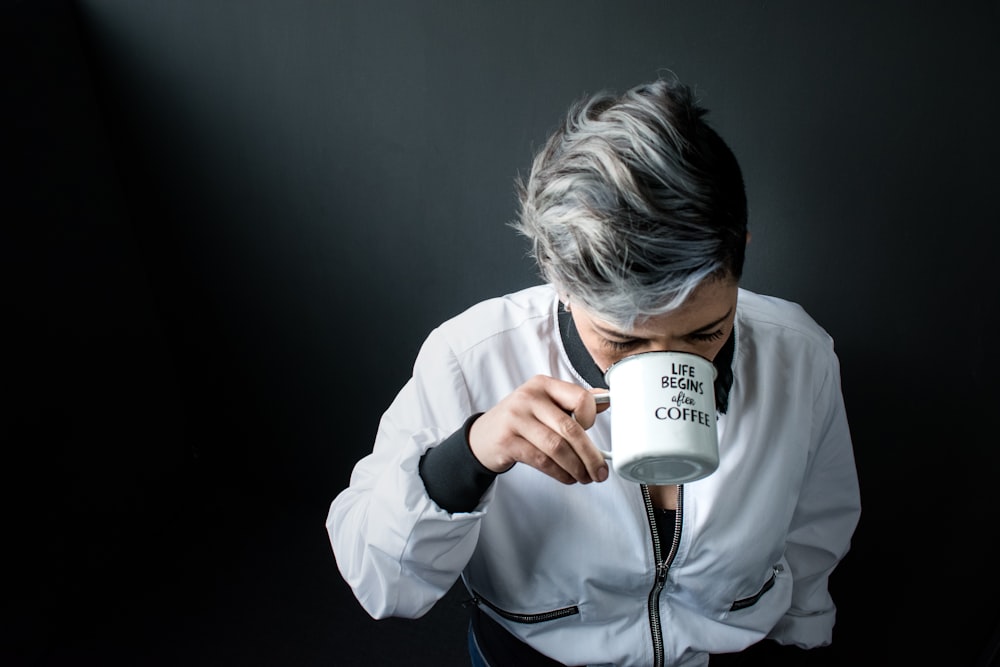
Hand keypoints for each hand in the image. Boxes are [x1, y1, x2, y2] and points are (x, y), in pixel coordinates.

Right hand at [468, 375, 610, 483]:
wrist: (482, 436)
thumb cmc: (520, 420)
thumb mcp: (544, 403)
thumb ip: (573, 401)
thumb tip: (607, 400)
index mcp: (543, 384)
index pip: (580, 397)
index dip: (592, 418)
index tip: (592, 433)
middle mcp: (529, 398)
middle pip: (570, 428)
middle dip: (590, 455)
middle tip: (600, 472)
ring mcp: (516, 419)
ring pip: (557, 447)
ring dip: (576, 467)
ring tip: (585, 477)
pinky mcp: (508, 442)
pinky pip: (542, 461)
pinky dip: (559, 473)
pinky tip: (567, 478)